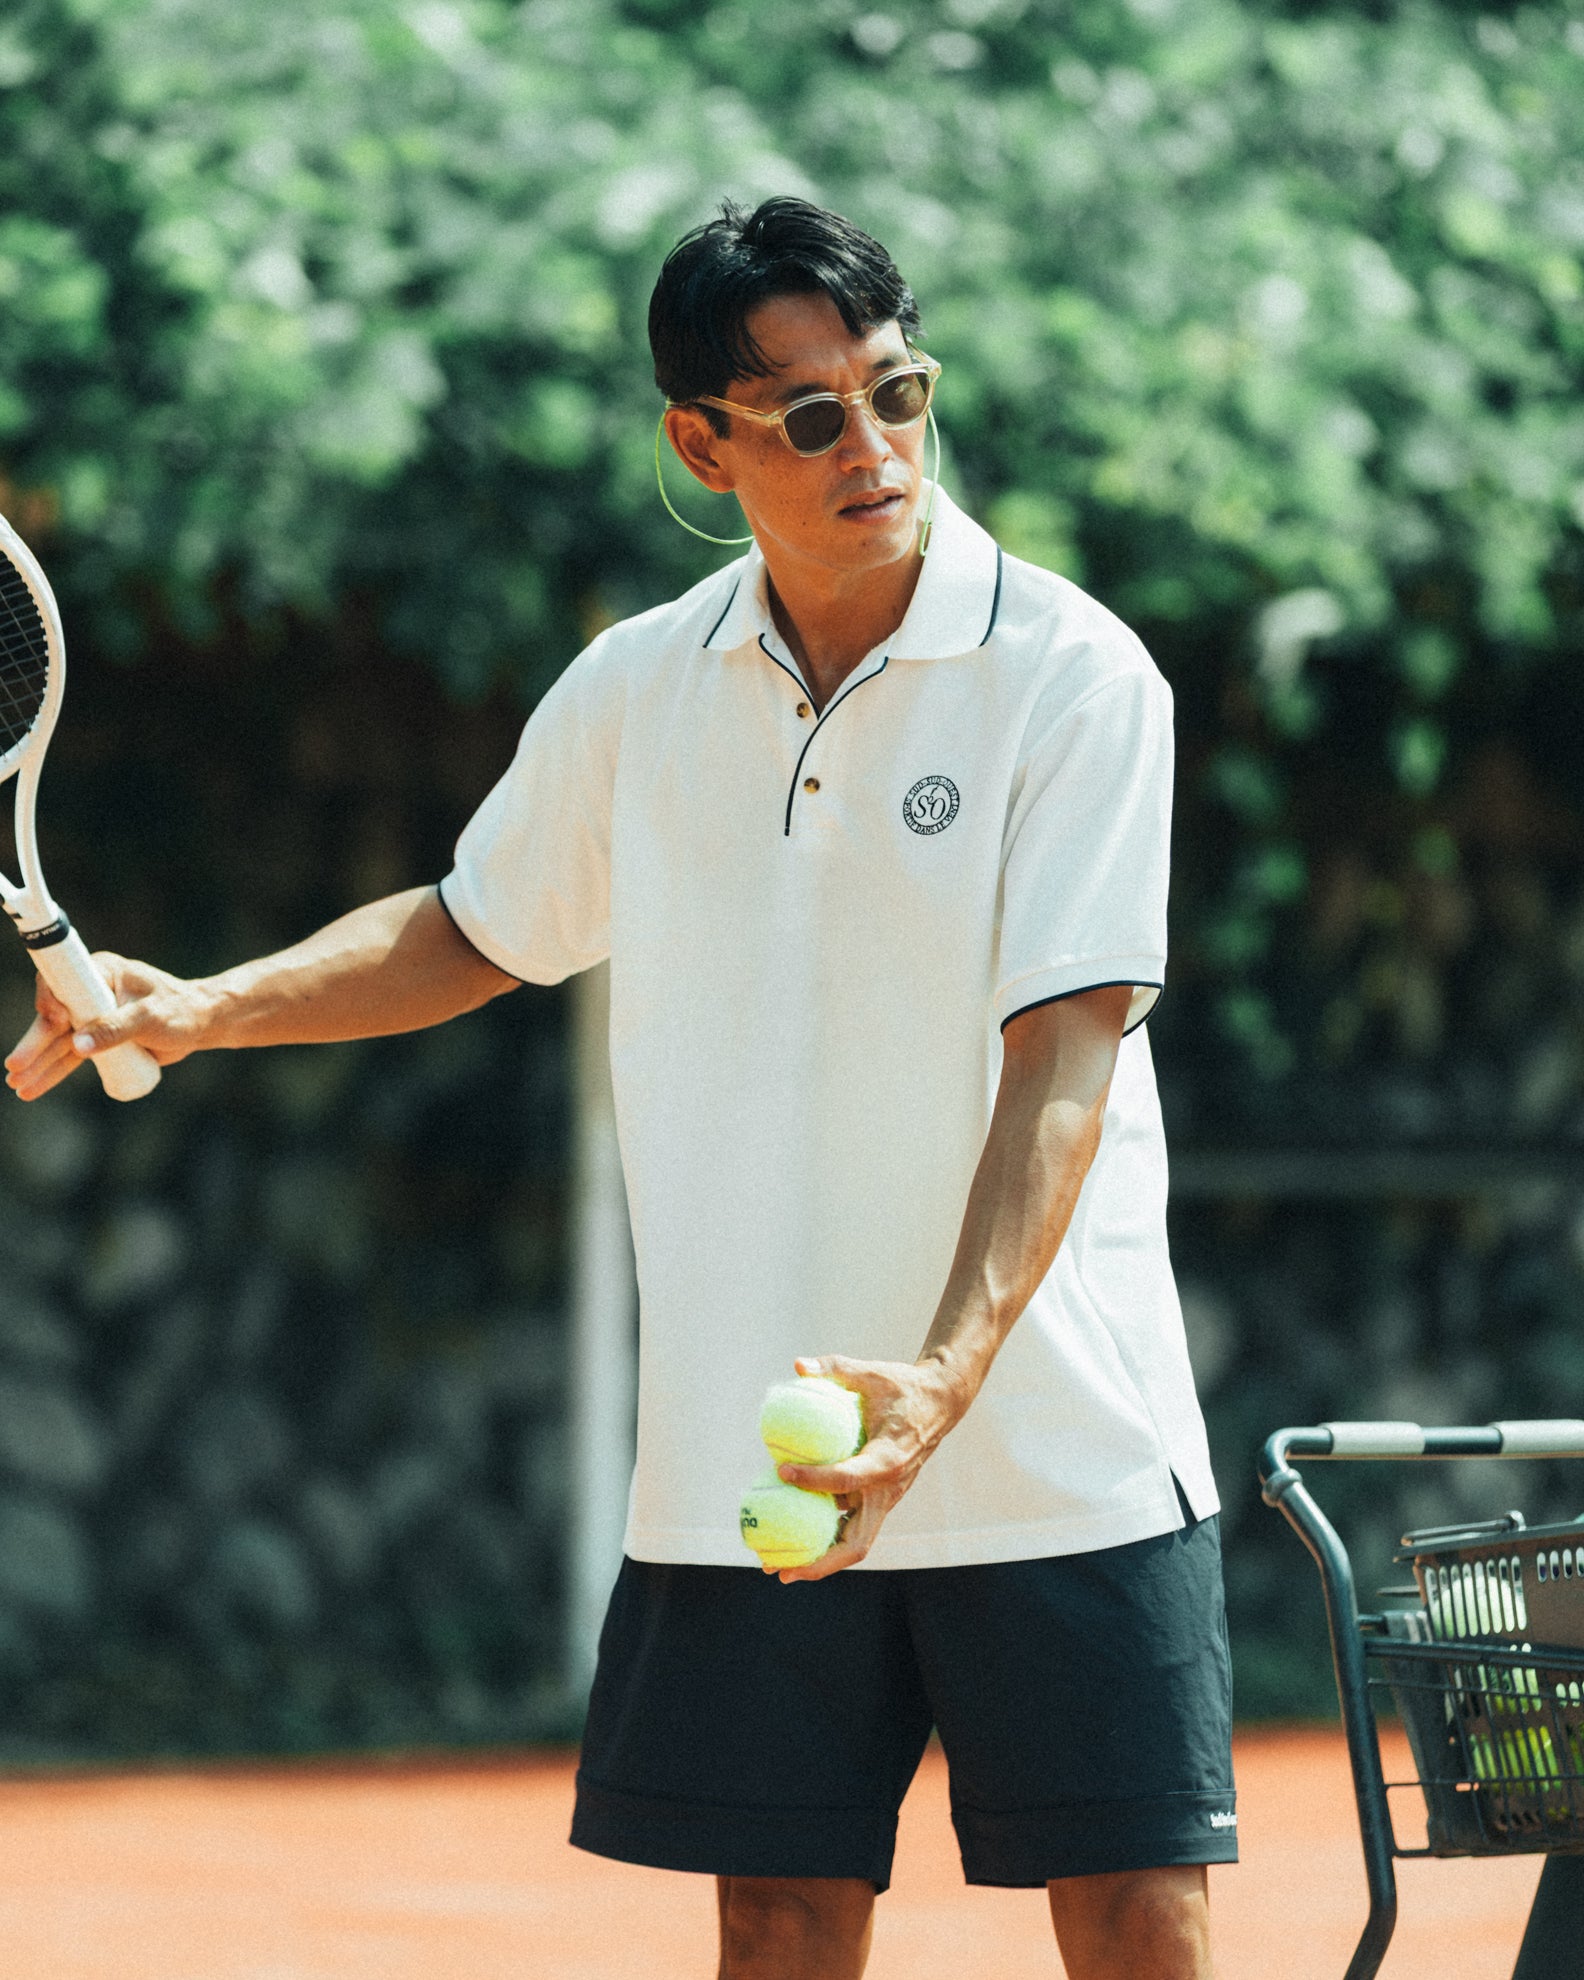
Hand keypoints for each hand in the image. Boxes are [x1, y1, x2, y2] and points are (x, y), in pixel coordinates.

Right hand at [5, 954, 209, 1100]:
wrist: (201, 1024)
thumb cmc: (181, 1011)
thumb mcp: (150, 1018)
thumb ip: (116, 1029)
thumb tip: (78, 1045)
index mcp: (103, 972)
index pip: (65, 982)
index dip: (51, 1001)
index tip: (54, 1022)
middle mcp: (91, 991)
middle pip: (55, 1017)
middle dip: (35, 1043)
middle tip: (15, 1067)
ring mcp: (92, 1016)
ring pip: (59, 1042)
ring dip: (38, 1064)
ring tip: (18, 1086)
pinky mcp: (97, 1039)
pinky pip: (70, 1057)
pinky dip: (53, 1072)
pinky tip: (32, 1088)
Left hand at [770, 1352, 969, 1582]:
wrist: (939, 1404)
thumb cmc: (902, 1387)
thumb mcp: (870, 1372)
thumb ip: (835, 1367)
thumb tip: (797, 1365)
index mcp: (889, 1460)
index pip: (848, 1478)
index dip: (813, 1480)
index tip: (780, 1471)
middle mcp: (888, 1490)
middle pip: (856, 1543)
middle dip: (817, 1560)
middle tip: (777, 1568)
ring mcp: (884, 1500)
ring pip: (853, 1544)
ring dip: (817, 1560)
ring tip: (775, 1567)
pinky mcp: (878, 1501)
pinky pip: (850, 1528)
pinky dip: (823, 1538)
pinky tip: (790, 1538)